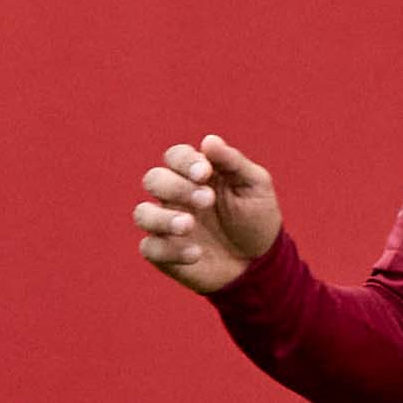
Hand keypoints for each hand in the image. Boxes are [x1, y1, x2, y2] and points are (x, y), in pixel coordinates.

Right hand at [136, 135, 285, 293]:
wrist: (260, 261)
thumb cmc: (256, 216)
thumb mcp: (255, 186)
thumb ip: (233, 162)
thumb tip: (209, 140)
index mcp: (195, 173)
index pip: (176, 156)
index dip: (185, 161)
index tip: (205, 172)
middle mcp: (175, 195)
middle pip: (154, 180)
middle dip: (176, 187)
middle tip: (207, 200)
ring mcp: (166, 224)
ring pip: (142, 214)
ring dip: (162, 218)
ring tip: (189, 225)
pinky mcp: (164, 253)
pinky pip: (150, 248)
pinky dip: (169, 250)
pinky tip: (197, 253)